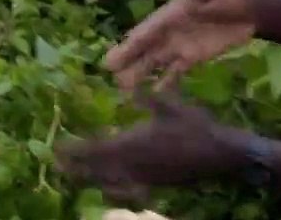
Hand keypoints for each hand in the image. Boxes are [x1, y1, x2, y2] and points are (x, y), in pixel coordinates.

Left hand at [56, 92, 246, 202]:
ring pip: (112, 180)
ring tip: (75, 176)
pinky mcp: (157, 184)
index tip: (58, 149)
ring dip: (92, 178)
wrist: (224, 154)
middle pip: (98, 168)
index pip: (96, 149)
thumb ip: (147, 99)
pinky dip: (115, 188)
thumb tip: (127, 91)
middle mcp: (135, 163)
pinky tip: (109, 187)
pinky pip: (130, 188)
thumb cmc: (197, 126)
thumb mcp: (171, 106)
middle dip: (77, 167)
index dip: (76, 151)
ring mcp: (146, 176)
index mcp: (134, 142)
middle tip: (57, 165)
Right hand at [105, 0, 254, 92]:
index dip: (129, 46)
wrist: (249, 13)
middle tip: (111, 75)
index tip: (114, 58)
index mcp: (168, 16)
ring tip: (125, 88)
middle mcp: (167, 33)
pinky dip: (165, 81)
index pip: (144, 33)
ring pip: (154, 62)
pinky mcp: (192, 58)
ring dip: (140, 74)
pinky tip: (154, 92)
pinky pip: (175, 72)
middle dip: (127, 62)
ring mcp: (178, 47)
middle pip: (143, 50)